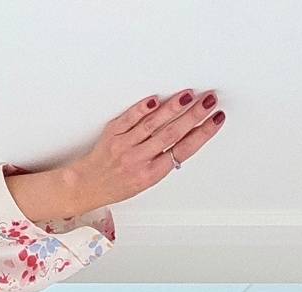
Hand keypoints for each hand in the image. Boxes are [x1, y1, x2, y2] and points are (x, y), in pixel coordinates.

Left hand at [67, 88, 226, 208]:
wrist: (85, 186)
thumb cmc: (118, 184)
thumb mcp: (146, 181)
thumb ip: (165, 160)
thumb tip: (190, 134)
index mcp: (150, 175)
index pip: (182, 151)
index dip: (202, 134)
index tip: (216, 119)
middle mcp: (137, 160)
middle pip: (170, 134)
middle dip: (193, 116)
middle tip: (210, 100)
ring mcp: (123, 147)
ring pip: (151, 125)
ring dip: (172, 108)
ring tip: (190, 95)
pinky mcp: (111, 135)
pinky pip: (128, 120)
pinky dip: (141, 109)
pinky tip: (155, 100)